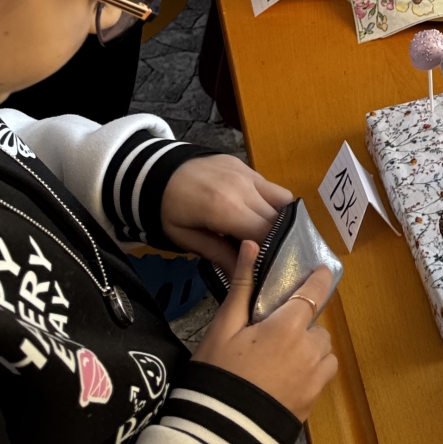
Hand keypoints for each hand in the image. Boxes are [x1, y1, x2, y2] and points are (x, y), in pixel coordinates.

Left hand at [161, 155, 293, 274]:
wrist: (158, 172)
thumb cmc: (168, 210)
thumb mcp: (186, 238)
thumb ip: (217, 254)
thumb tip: (241, 276)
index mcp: (225, 209)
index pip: (265, 232)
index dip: (270, 251)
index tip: (268, 265)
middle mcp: (244, 188)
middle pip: (279, 216)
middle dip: (279, 238)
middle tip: (270, 254)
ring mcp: (248, 174)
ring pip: (283, 198)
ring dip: (279, 218)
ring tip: (266, 233)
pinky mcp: (247, 167)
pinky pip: (270, 187)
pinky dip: (270, 202)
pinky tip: (256, 214)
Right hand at [193, 239, 337, 420]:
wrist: (217, 434)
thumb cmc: (217, 373)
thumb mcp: (224, 327)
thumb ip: (243, 285)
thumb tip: (252, 245)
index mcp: (289, 326)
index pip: (315, 292)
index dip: (321, 278)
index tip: (322, 269)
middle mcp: (309, 349)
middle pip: (318, 326)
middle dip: (304, 325)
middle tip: (277, 334)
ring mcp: (314, 379)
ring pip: (324, 353)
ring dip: (311, 350)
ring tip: (282, 358)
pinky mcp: (312, 403)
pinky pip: (321, 378)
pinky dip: (311, 373)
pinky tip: (286, 380)